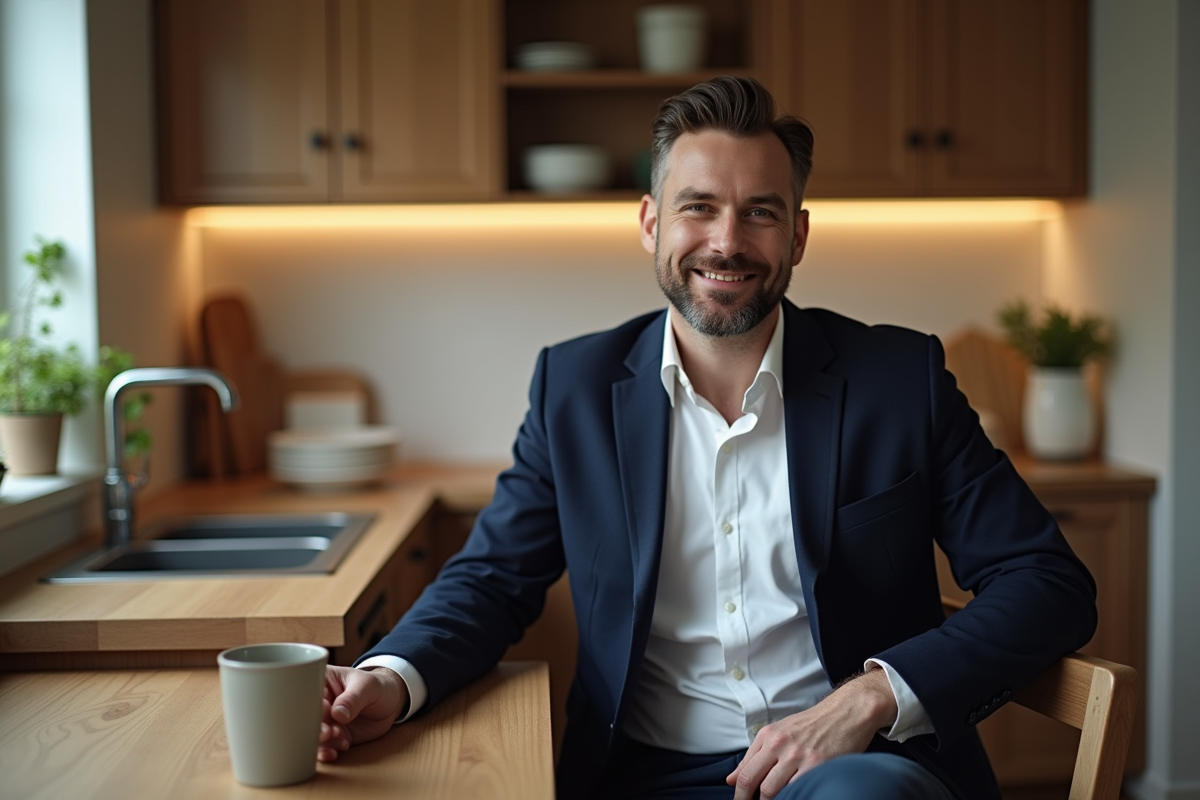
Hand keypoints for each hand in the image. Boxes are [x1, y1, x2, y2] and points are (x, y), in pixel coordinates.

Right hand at [317, 665, 408, 761]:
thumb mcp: (368, 686)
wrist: (391, 702)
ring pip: (313, 735)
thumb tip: (337, 713)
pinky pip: (324, 747)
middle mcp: (319, 703)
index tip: (325, 714)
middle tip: (329, 732)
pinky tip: (335, 752)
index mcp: (321, 681)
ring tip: (341, 741)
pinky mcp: (333, 736)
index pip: (309, 695)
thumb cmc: (378, 686)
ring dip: (322, 743)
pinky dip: (327, 752)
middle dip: (316, 728)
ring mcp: (325, 721)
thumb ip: (353, 698)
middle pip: (307, 718)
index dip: (313, 706)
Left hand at [726, 668, 896, 799]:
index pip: (745, 772)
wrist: (845, 712)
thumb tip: (731, 780)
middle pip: (755, 782)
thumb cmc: (812, 724)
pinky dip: (793, 796)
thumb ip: (754, 756)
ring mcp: (798, 756)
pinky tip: (793, 796)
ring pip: (773, 790)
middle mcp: (779, 744)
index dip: (739, 793)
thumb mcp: (779, 732)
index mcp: (768, 736)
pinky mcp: (817, 765)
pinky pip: (798, 789)